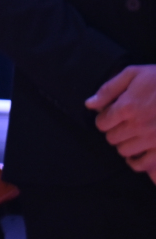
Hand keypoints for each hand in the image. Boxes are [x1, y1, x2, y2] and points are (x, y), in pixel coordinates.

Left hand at [86, 64, 155, 178]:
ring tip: (131, 136)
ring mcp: (152, 139)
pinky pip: (143, 164)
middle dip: (114, 131)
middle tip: (122, 125)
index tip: (110, 116)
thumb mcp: (132, 74)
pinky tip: (138, 153)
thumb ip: (108, 89)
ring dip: (125, 144)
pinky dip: (137, 162)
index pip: (102, 124)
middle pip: (112, 138)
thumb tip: (89, 104)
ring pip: (124, 151)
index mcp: (127, 107)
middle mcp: (138, 126)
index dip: (104, 119)